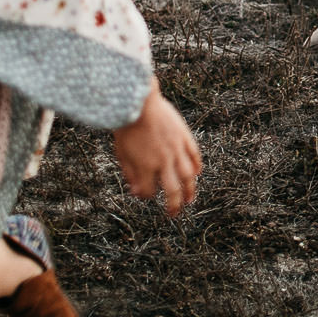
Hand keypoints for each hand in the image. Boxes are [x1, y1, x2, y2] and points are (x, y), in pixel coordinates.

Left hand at [112, 83, 202, 215]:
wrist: (139, 102)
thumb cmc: (126, 126)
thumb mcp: (121, 152)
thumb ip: (129, 173)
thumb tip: (135, 191)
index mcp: (145, 167)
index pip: (148, 192)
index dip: (144, 195)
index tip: (141, 192)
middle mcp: (163, 161)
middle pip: (172, 190)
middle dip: (173, 205)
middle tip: (174, 214)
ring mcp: (177, 149)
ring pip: (188, 176)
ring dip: (190, 190)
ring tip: (190, 199)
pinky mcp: (185, 137)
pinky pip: (194, 156)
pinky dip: (197, 166)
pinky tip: (196, 173)